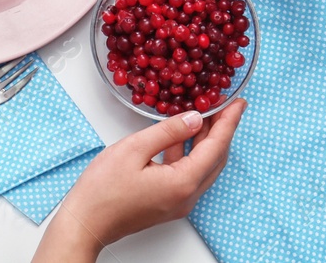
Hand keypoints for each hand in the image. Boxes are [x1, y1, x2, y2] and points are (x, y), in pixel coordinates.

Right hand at [34, 100, 245, 260]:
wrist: (86, 222)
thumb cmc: (103, 189)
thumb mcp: (134, 149)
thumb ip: (168, 131)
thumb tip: (195, 118)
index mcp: (183, 183)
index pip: (216, 147)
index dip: (229, 122)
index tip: (239, 102)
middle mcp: (187, 196)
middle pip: (215, 158)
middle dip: (222, 130)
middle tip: (225, 104)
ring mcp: (178, 202)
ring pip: (203, 166)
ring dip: (206, 140)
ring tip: (205, 114)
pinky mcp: (168, 203)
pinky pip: (189, 174)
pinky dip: (190, 152)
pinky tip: (181, 136)